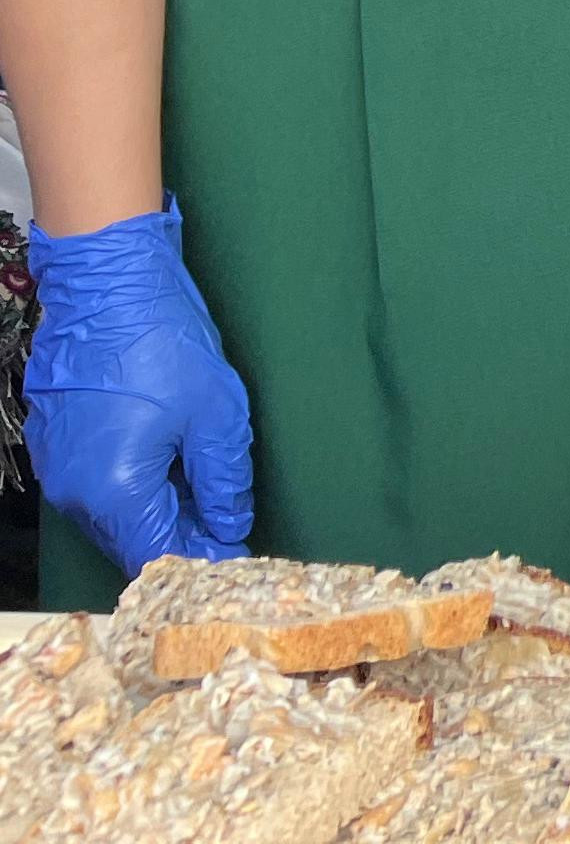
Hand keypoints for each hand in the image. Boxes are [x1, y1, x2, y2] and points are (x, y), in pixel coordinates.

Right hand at [27, 199, 254, 575]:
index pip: (160, 551)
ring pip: (113, 516)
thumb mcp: (215, 413)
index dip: (203, 558)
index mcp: (114, 491)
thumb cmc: (164, 344)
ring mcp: (58, 470)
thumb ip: (223, 480)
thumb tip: (230, 525)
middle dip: (181, 539)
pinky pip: (96, 487)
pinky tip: (169, 473)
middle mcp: (76, 492)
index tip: (238, 559)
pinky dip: (132, 489)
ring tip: (206, 505)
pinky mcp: (55, 446)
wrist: (107, 288)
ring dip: (156, 515)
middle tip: (228, 533)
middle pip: (131, 540)